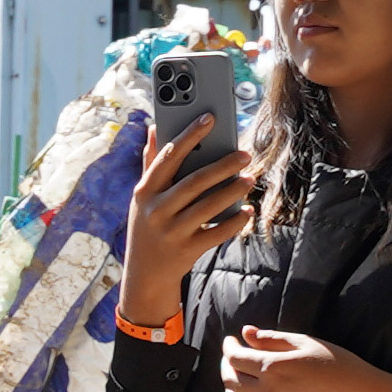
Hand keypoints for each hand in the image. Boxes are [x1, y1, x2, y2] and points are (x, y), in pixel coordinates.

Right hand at [117, 117, 259, 329]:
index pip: (169, 157)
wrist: (144, 274)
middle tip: (244, 154)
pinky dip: (234, 222)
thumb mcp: (142, 197)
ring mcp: (171, 232)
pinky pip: (216, 233)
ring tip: (249, 178)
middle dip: (222, 165)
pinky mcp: (187, 251)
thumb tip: (154, 127)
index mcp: (145, 192)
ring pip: (208, 206)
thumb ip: (151, 163)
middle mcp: (156, 211)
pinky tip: (246, 210)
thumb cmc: (147, 226)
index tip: (210, 117)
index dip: (190, 135)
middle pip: (194, 181)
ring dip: (232, 191)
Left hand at [221, 327, 391, 391]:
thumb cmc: (337, 363)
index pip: (235, 358)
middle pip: (230, 380)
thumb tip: (246, 332)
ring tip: (237, 382)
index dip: (229, 347)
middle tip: (233, 358)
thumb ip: (272, 338)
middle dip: (227, 365)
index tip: (232, 341)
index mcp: (273, 367)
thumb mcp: (305, 343)